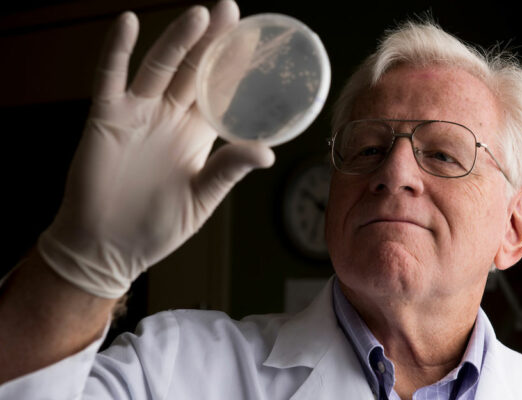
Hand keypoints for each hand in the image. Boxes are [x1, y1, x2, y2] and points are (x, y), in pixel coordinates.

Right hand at [37, 0, 274, 298]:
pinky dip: (116, 51)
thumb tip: (267, 152)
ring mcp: (137, 114)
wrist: (107, 247)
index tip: (254, 41)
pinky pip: (109, 78)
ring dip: (177, 41)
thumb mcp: (201, 199)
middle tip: (231, 11)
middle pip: (193, 71)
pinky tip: (127, 23)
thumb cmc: (156, 227)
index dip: (234, 67)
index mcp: (196, 135)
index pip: (219, 92)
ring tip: (199, 16)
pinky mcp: (106, 118)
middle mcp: (169, 117)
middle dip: (211, 41)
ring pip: (159, 67)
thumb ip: (229, 170)